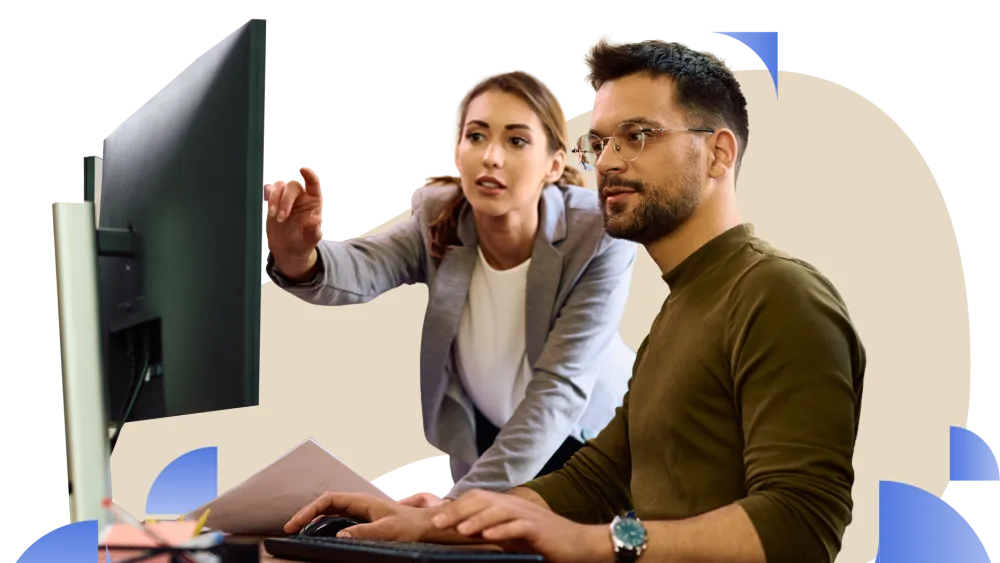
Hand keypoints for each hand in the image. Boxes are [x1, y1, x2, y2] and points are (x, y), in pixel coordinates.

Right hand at [264, 167, 323, 277]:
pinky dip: (266, 193)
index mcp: (313, 202)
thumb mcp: (310, 241)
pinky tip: (266, 203)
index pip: (313, 184)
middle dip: (285, 200)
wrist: (287, 251)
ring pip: (279, 186)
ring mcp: (285, 198)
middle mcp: (300, 197)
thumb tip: (316, 220)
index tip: (302, 169)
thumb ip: (313, 231)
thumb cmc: (302, 243)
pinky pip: (268, 190)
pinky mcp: (272, 201)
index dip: (309, 175)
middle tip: (281, 218)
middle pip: (292, 186)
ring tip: (273, 216)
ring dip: (274, 198)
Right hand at [284, 492, 456, 543]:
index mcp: (362, 501)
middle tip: (291, 529)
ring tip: (300, 531)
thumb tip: (339, 535)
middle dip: (306, 514)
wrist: (427, 526)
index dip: (309, 510)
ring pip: (331, 511)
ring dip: (314, 518)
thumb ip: (363, 532)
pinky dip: (325, 524)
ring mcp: (361, 511)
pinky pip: (339, 518)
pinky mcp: (364, 520)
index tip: (295, 524)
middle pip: (326, 504)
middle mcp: (360, 503)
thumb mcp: (387, 530)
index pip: (328, 500)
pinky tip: (320, 533)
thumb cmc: (410, 526)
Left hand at [430, 489, 612, 562]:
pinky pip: (518, 526)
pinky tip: (488, 536)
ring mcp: (528, 516)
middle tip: (438, 523)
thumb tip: (466, 533)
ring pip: (498, 510)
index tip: (436, 518)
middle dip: (458, 510)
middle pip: (483, 500)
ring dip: (477, 519)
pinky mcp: (540, 529)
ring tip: (460, 529)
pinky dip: (502, 530)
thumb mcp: (514, 535)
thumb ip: (494, 530)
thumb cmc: (544, 542)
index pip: (477, 498)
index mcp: (507, 505)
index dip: (455, 506)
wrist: (579, 544)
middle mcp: (516, 506)